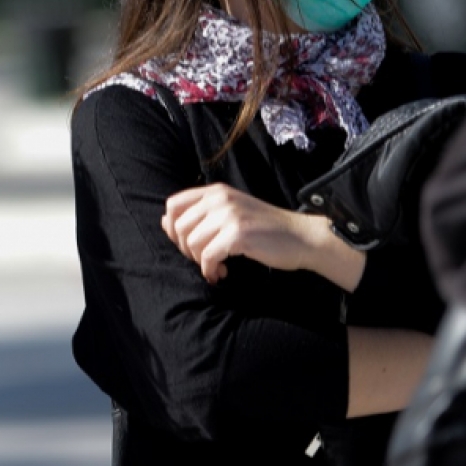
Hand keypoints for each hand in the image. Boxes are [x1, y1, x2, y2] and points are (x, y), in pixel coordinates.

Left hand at [162, 183, 363, 288]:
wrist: (302, 237)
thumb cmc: (264, 229)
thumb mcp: (230, 213)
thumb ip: (199, 215)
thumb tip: (164, 222)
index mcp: (215, 191)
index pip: (172, 205)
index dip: (172, 228)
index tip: (187, 244)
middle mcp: (219, 198)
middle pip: (179, 227)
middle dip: (185, 249)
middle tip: (203, 260)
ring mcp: (229, 215)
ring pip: (191, 244)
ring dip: (200, 262)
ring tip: (217, 268)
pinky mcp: (238, 234)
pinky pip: (208, 257)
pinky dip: (211, 270)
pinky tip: (222, 274)